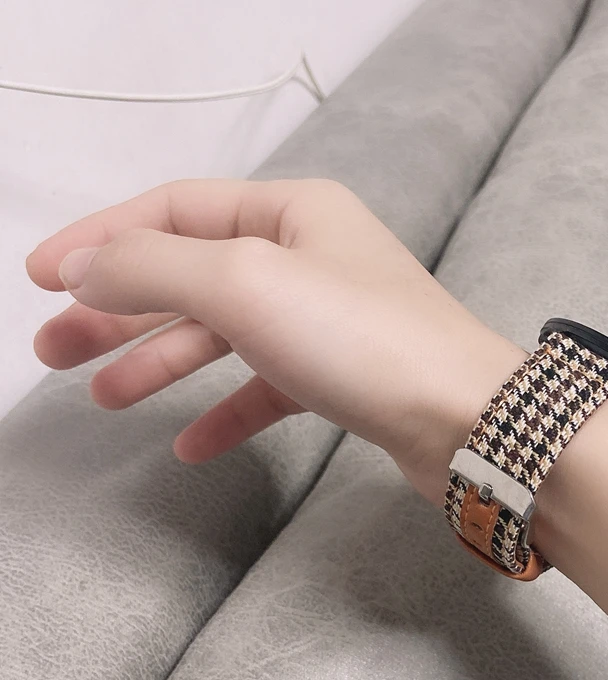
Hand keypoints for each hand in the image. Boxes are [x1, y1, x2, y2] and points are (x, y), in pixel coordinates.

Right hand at [26, 178, 527, 504]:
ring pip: (226, 334)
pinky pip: (269, 388)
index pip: (173, 210)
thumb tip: (85, 267)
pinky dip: (227, 411)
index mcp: (291, 212)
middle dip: (119, 310)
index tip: (39, 279)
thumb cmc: (362, 339)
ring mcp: (329, 321)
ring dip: (162, 361)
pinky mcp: (345, 379)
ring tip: (105, 397)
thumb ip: (154, 267)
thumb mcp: (245, 282)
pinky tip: (190, 444)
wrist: (467, 421)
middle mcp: (311, 257)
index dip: (99, 240)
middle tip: (54, 351)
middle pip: (192, 275)